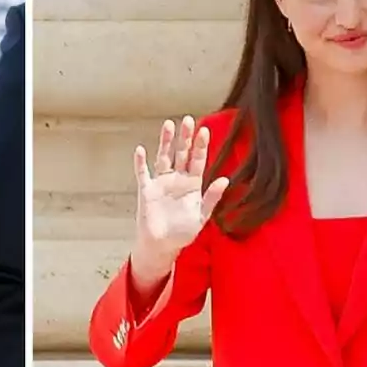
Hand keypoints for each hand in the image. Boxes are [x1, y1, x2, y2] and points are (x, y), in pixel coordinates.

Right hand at [132, 116, 229, 275]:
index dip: (201, 146)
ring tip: (169, 125)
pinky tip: (140, 150)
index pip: (198, 161)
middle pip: (182, 154)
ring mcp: (161, 183)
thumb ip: (211, 197)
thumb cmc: (183, 232)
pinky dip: (141, 162)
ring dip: (166, 142)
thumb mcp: (202, 216)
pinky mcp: (147, 191)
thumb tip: (225, 180)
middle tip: (188, 120)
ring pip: (164, 157)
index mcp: (193, 185)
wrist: (162, 245)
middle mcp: (177, 180)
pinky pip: (143, 173)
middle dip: (185, 138)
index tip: (205, 130)